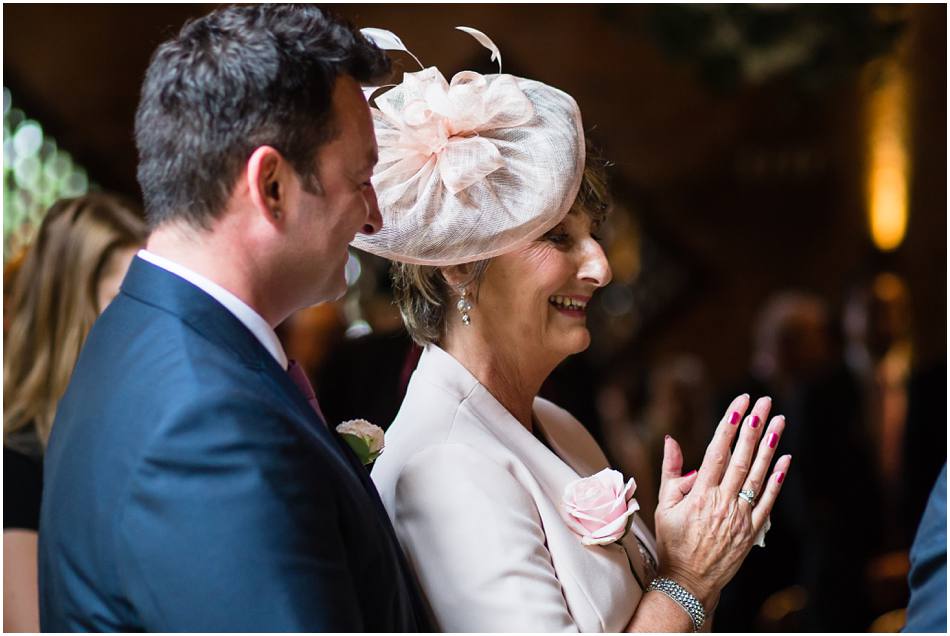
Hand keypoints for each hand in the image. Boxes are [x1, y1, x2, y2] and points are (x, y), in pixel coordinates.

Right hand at [652, 394, 791, 608]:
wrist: (688, 581)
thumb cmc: (673, 542)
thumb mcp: (664, 506)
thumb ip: (670, 471)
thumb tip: (671, 440)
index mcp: (699, 495)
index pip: (717, 451)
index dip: (729, 425)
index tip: (740, 403)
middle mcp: (722, 503)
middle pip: (741, 458)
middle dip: (754, 427)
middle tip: (765, 403)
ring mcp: (739, 517)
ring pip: (757, 475)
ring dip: (770, 446)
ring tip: (779, 421)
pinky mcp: (751, 530)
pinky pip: (768, 501)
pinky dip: (777, 479)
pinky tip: (785, 459)